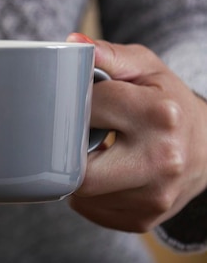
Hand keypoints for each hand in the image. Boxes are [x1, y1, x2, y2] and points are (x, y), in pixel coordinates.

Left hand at [66, 33, 206, 231]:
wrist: (205, 146)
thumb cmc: (166, 101)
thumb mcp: (144, 67)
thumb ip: (108, 54)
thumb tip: (73, 44)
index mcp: (160, 115)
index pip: (88, 108)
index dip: (75, 101)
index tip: (82, 100)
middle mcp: (161, 159)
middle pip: (80, 167)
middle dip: (70, 147)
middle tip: (79, 132)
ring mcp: (154, 196)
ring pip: (81, 192)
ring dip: (77, 170)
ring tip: (96, 149)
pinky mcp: (143, 218)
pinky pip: (91, 210)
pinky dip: (88, 193)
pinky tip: (104, 172)